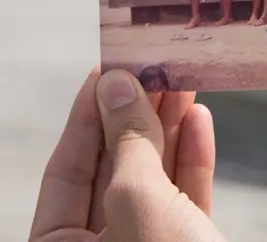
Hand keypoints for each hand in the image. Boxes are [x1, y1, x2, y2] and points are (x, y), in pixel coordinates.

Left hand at [29, 68, 225, 241]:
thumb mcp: (138, 199)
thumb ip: (128, 141)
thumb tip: (117, 84)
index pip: (66, 170)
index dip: (88, 115)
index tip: (109, 68)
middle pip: (114, 169)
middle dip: (136, 116)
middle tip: (153, 68)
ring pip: (153, 180)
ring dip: (170, 129)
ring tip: (182, 81)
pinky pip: (184, 199)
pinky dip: (192, 160)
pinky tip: (199, 119)